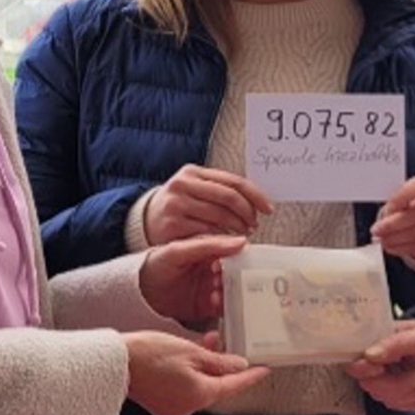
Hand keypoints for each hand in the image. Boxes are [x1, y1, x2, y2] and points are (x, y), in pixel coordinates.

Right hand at [122, 330, 267, 414]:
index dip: (251, 376)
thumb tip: (239, 366)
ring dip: (203, 369)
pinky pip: (183, 390)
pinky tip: (183, 359)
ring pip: (199, 387)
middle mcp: (188, 407)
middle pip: (215, 387)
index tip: (264, 370)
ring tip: (200, 345)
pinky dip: (188, 376)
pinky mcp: (160, 404)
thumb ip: (218, 361)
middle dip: (221, 367)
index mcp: (200, 394)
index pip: (234, 385)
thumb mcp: (190, 351)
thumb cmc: (149, 354)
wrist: (115, 363)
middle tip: (225, 347)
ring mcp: (173, 408)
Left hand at [138, 234, 245, 328]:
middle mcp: (215, 271)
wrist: (137, 291)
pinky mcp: (207, 307)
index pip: (235, 252)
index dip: (241, 257)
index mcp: (211, 252)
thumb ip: (209, 245)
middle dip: (238, 279)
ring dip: (230, 294)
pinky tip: (215, 303)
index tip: (241, 262)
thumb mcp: (180, 250)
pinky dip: (224, 307)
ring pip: (233, 292)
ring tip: (217, 293)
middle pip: (238, 275)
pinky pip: (224, 309)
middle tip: (230, 280)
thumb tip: (241, 241)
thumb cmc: (156, 265)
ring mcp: (212, 289)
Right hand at [142, 165, 273, 243]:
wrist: (146, 221)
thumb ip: (220, 190)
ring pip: (219, 216)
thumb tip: (256, 200)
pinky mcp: (172, 225)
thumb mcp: (195, 190)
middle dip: (247, 213)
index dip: (255, 195)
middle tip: (255, 225)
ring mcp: (176, 204)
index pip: (233, 181)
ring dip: (237, 228)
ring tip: (244, 234)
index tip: (268, 209)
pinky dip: (222, 239)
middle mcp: (183, 184)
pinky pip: (207, 233)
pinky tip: (227, 242)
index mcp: (193, 172)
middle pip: (228, 197)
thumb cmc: (179, 206)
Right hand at [346, 318, 414, 411]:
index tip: (381, 370)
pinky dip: (414, 404)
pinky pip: (397, 406)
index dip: (365, 370)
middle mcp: (380, 361)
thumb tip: (369, 355)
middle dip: (395, 386)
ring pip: (383, 398)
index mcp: (380, 342)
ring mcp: (389, 378)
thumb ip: (397, 344)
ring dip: (408, 395)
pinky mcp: (399, 392)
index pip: (356, 362)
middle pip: (370, 385)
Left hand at [370, 176, 414, 267]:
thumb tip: (383, 219)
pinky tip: (392, 247)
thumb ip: (396, 205)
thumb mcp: (407, 203)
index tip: (387, 209)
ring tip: (382, 240)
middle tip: (377, 230)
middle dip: (393, 224)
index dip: (401, 197)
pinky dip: (403, 248)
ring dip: (396, 238)